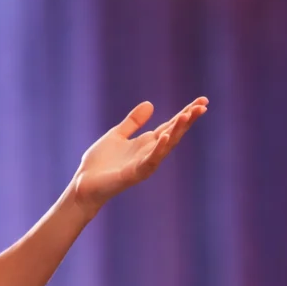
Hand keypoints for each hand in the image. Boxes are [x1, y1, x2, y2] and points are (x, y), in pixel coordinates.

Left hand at [69, 97, 207, 213]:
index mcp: (146, 143)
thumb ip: (133, 122)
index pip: (171, 125)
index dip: (186, 113)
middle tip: (203, 105)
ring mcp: (144, 163)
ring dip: (177, 131)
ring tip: (187, 115)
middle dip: (188, 119)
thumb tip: (150, 104)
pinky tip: (164, 136)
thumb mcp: (117, 135)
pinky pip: (150, 160)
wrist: (84, 185)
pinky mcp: (135, 174)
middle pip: (174, 133)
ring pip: (166, 145)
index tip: (202, 100)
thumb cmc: (100, 164)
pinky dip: (158, 149)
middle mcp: (149, 152)